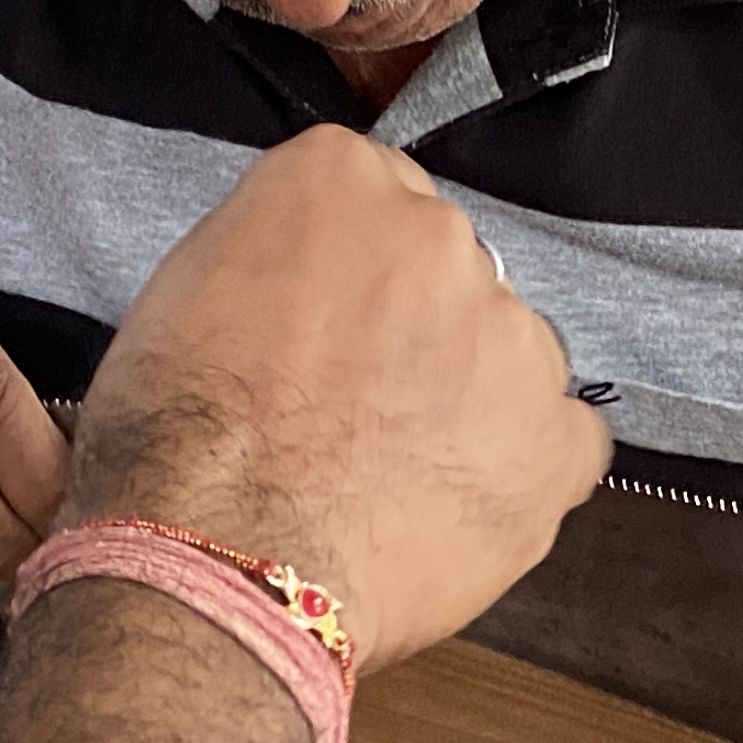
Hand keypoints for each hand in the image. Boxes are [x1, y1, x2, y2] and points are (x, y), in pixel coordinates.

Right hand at [70, 127, 607, 669]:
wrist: (223, 559)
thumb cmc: (178, 443)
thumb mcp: (179, 291)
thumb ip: (265, 254)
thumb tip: (297, 279)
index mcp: (339, 183)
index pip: (371, 194)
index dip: (346, 271)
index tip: (328, 320)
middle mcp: (438, 239)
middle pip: (445, 269)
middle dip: (411, 329)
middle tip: (351, 409)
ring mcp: (510, 336)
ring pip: (507, 351)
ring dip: (467, 396)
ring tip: (392, 472)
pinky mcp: (555, 436)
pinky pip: (564, 438)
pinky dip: (524, 468)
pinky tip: (455, 502)